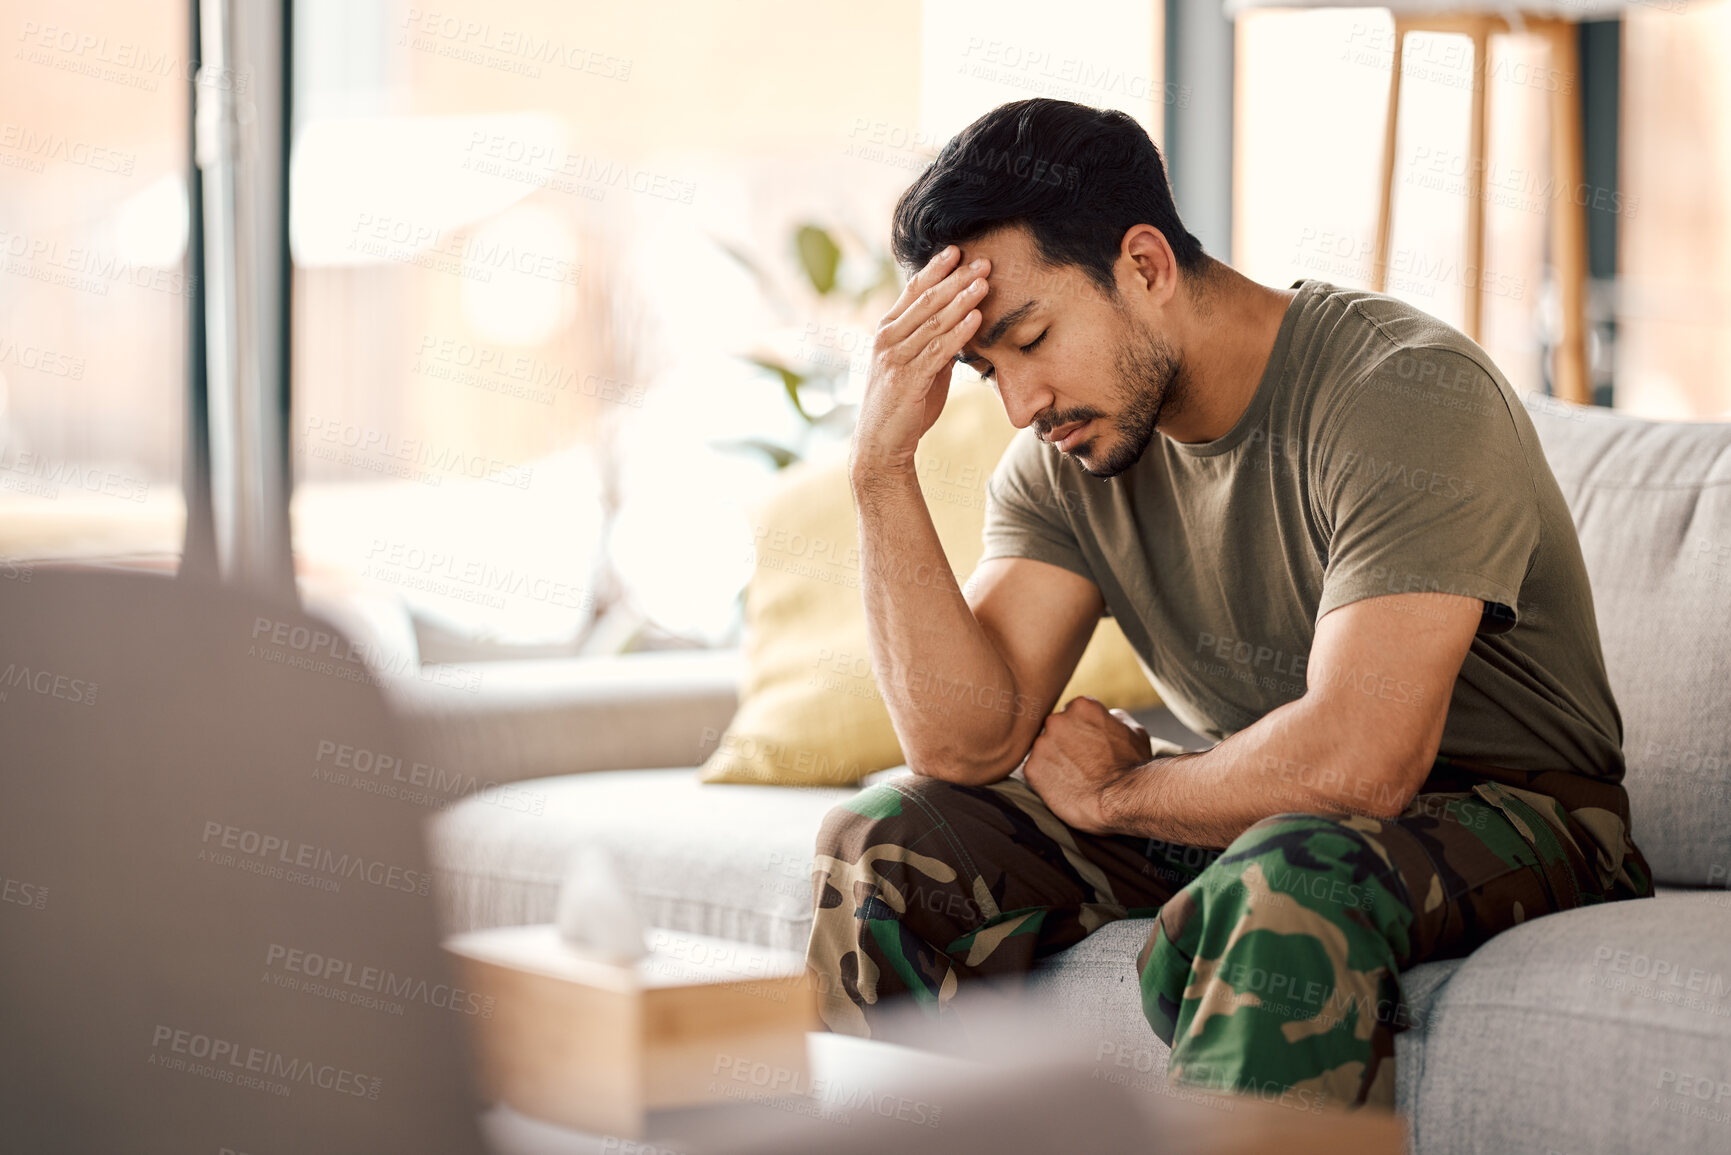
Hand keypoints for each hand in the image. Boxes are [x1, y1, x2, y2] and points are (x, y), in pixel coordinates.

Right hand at [851, 245, 990, 481]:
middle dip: (956, 278)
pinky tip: (976, 318)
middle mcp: (887, 338)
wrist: (881, 444)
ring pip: (932, 321)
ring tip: (985, 282)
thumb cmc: (904, 405)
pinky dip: (958, 332)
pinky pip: (936, 350)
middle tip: (983, 261)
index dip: (937, 268)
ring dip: (961, 300)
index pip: (914, 289)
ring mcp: (894, 357)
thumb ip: (936, 343)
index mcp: (889, 329)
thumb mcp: (920, 366)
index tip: (960, 249)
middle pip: (926, 299)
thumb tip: (963, 323)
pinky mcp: (905, 379)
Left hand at [1021, 697, 1153, 834]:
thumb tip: (1108, 715)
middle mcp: (1056, 719)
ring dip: (1053, 761)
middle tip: (1081, 764)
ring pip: (1043, 750)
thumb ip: (1114, 717)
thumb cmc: (1133, 767)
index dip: (1081, 731)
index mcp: (1081, 706)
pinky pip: (1034, 771)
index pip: (1072, 713)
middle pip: (1054, 729)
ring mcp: (1042, 744)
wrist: (1123, 800)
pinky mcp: (1031, 769)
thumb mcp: (1134, 732)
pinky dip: (1045, 780)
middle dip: (1064, 744)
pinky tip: (1064, 788)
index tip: (1089, 746)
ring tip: (1074, 778)